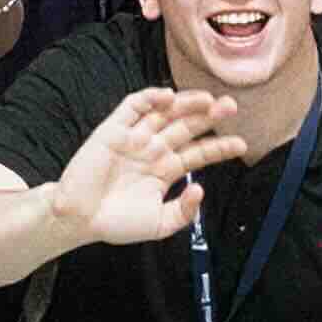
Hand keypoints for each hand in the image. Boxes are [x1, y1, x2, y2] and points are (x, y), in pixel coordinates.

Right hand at [46, 82, 246, 250]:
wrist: (79, 219)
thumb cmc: (117, 222)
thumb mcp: (160, 224)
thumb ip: (184, 212)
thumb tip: (200, 189)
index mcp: (164, 169)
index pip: (197, 152)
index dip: (219, 147)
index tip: (242, 144)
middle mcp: (152, 149)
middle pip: (186, 126)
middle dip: (209, 116)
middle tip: (231, 107)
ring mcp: (133, 138)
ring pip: (165, 113)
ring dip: (186, 103)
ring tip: (208, 100)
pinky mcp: (113, 130)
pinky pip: (132, 107)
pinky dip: (149, 98)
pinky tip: (168, 97)